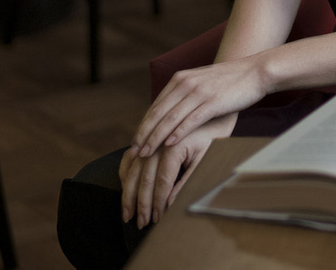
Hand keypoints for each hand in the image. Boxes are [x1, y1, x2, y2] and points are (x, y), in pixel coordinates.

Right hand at [120, 113, 235, 228]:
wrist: (210, 112)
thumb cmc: (211, 138)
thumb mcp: (205, 160)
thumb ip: (187, 181)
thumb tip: (170, 204)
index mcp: (174, 146)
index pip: (162, 181)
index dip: (158, 202)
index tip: (157, 219)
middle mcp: (157, 141)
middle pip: (143, 178)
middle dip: (141, 204)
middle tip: (141, 223)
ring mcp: (149, 139)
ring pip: (132, 170)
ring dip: (128, 194)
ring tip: (127, 214)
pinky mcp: (146, 139)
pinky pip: (129, 159)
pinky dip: (125, 176)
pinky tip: (124, 190)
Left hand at [133, 55, 273, 157]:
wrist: (256, 71)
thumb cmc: (231, 82)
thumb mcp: (202, 83)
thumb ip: (185, 95)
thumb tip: (170, 116)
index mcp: (180, 79)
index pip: (155, 106)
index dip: (143, 126)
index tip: (135, 143)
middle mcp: (185, 83)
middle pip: (157, 113)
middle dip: (144, 135)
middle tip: (134, 152)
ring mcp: (199, 92)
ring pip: (170, 119)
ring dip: (155, 138)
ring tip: (145, 153)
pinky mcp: (212, 101)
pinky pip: (190, 120)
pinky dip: (177, 133)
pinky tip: (169, 144)